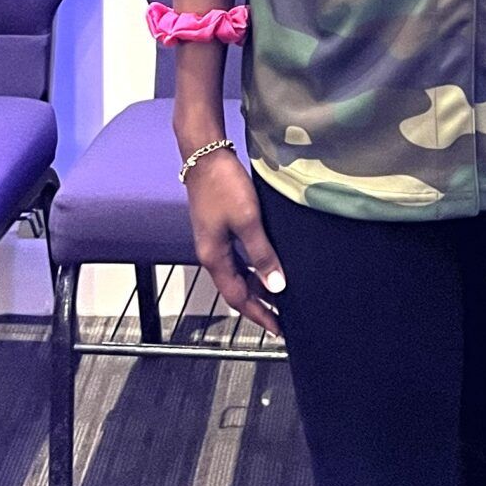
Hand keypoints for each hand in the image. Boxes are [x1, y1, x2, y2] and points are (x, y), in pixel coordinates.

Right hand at [185, 146, 286, 336]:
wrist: (205, 155)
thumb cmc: (225, 186)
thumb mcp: (248, 221)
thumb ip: (262, 255)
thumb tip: (276, 288)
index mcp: (214, 257)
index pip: (237, 297)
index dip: (258, 314)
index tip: (277, 330)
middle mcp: (210, 254)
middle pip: (235, 289)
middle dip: (257, 304)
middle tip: (281, 318)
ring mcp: (212, 240)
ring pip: (236, 273)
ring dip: (254, 286)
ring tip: (277, 296)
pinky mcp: (217, 228)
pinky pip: (236, 258)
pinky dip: (251, 267)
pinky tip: (264, 265)